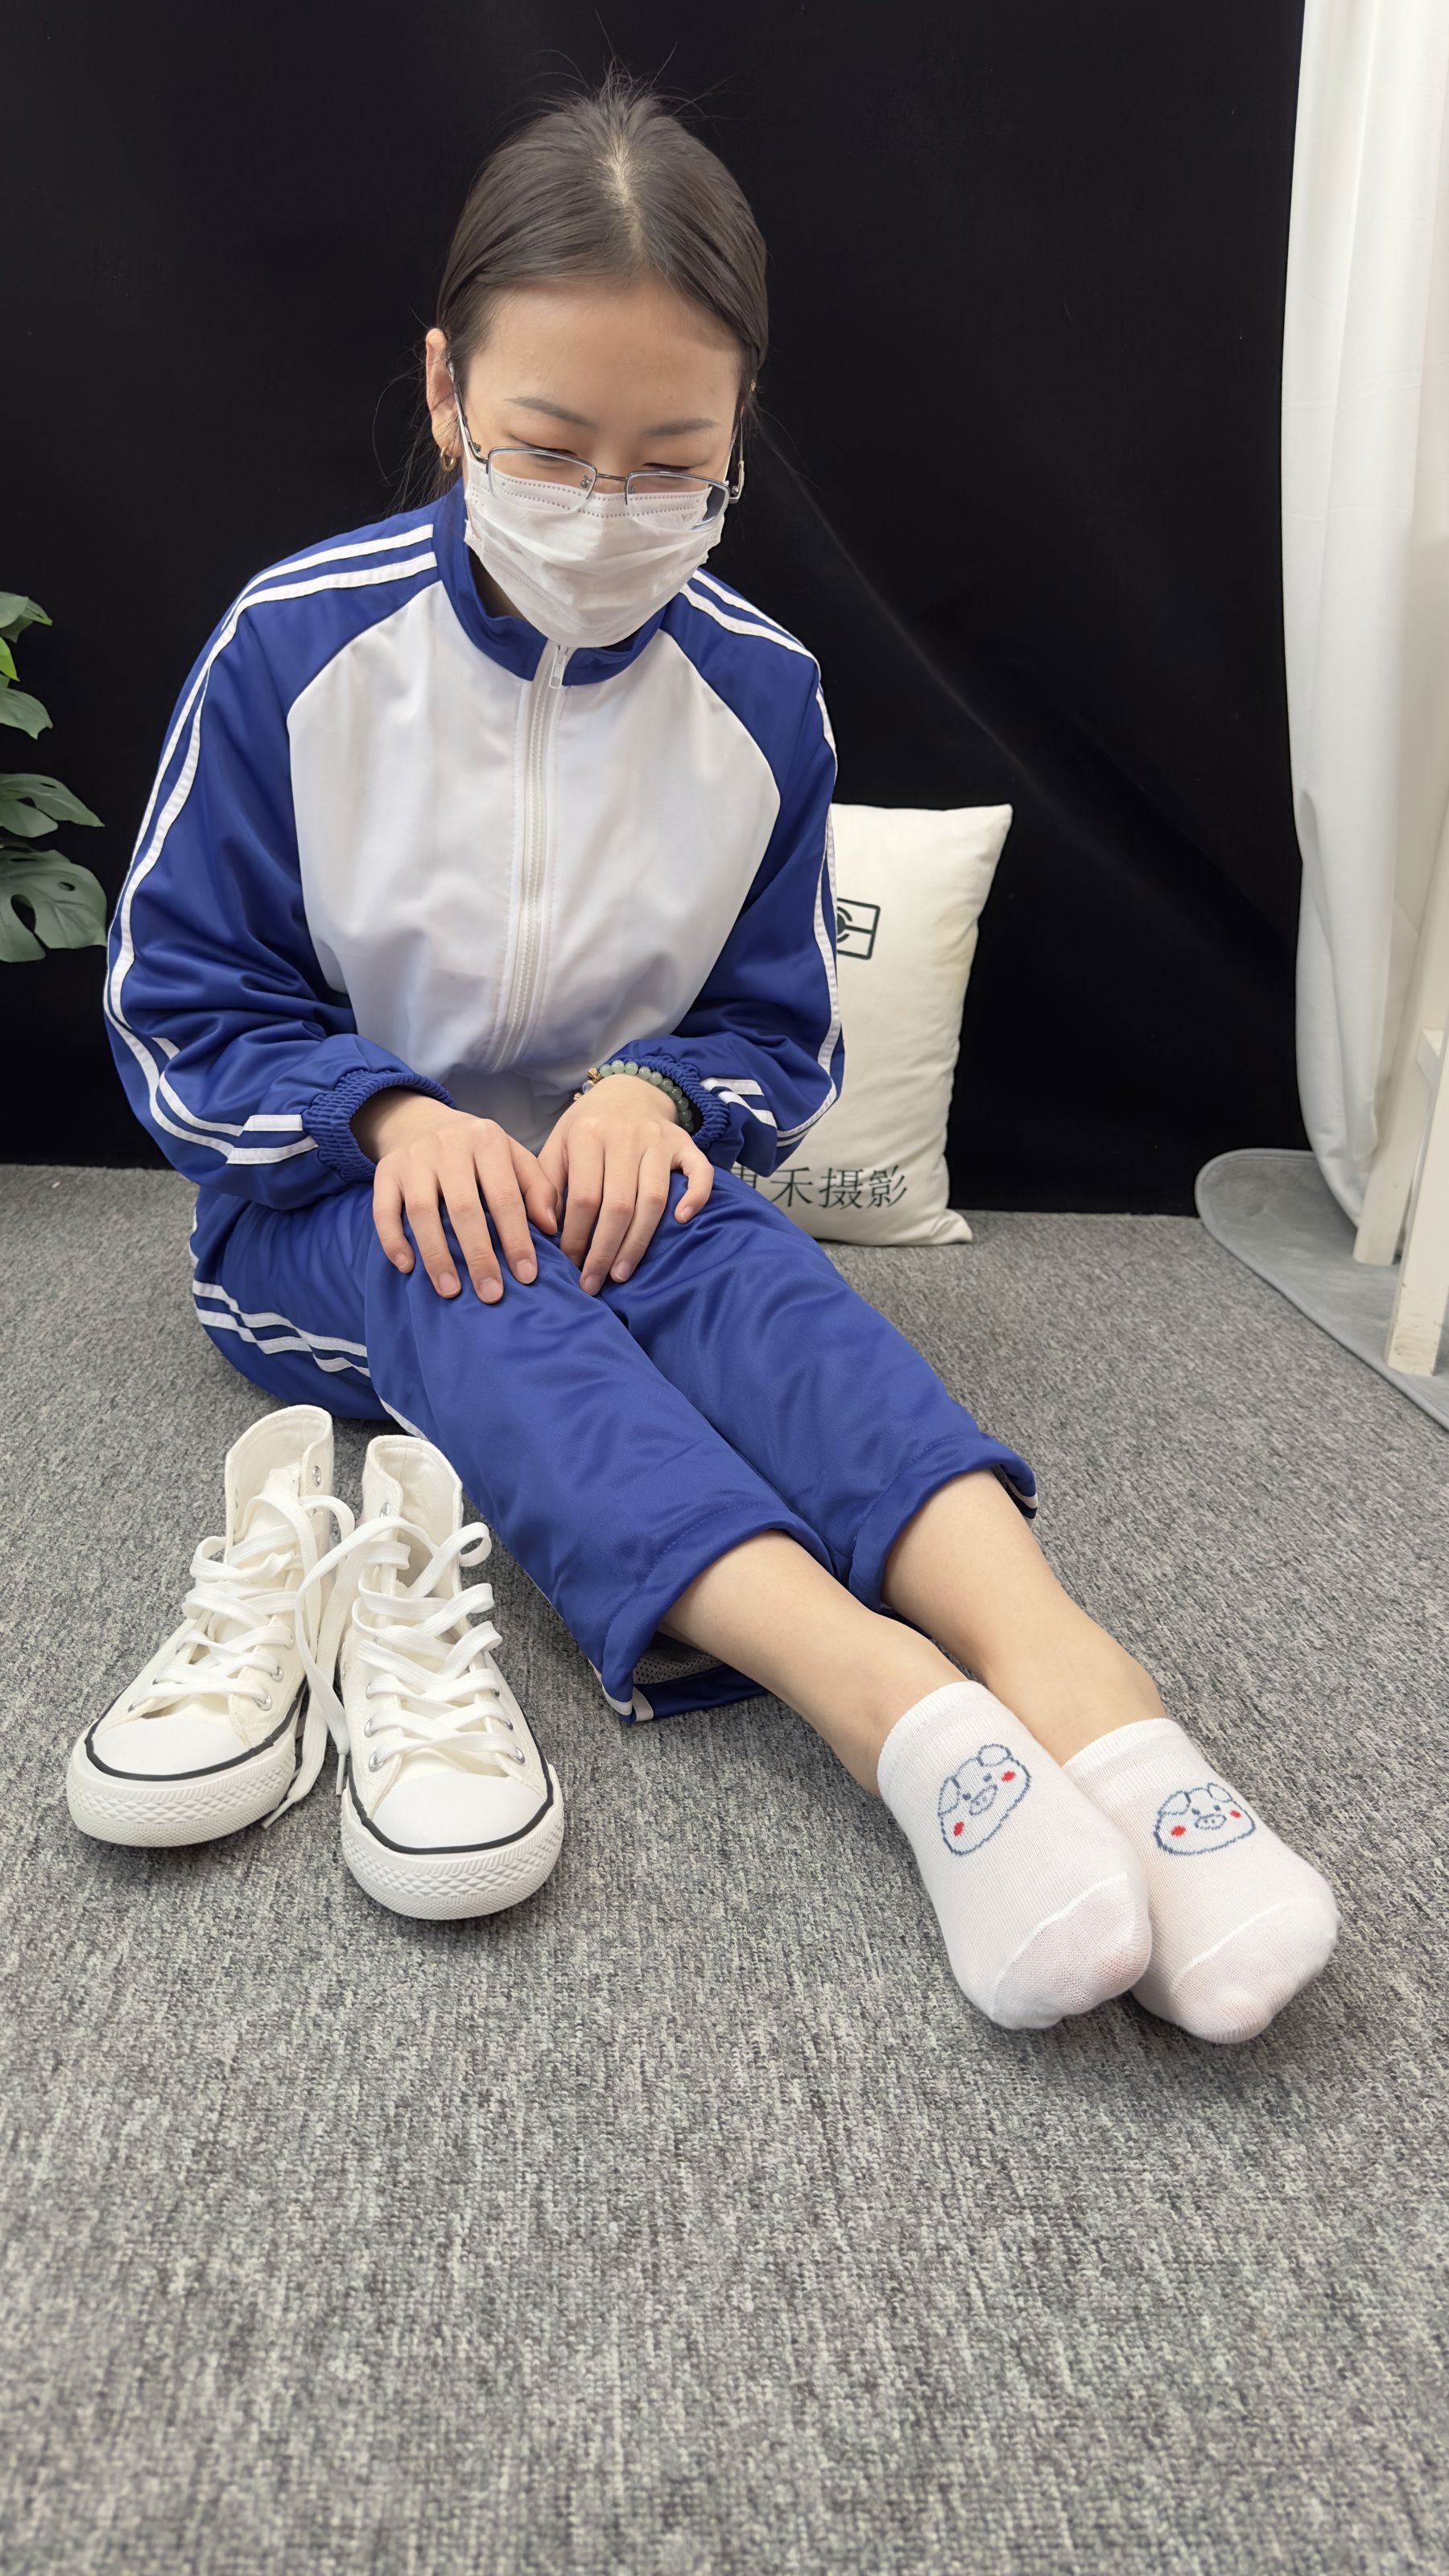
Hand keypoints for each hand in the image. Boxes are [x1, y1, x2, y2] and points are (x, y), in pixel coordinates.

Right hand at [351, 1091, 560, 1301]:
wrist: (423, 1122)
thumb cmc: (479, 1153)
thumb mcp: (514, 1158)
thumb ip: (538, 1189)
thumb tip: (550, 1227)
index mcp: (487, 1139)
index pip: (505, 1196)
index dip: (516, 1238)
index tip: (526, 1276)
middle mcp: (448, 1145)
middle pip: (464, 1207)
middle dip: (478, 1255)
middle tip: (491, 1294)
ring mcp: (413, 1158)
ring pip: (421, 1211)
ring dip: (436, 1255)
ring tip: (450, 1291)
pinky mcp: (384, 1171)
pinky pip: (383, 1210)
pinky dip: (393, 1240)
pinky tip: (407, 1268)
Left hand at [535, 1072, 714, 1292]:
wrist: (626, 1092)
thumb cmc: (586, 1130)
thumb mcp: (556, 1147)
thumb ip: (545, 1185)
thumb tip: (545, 1229)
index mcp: (588, 1135)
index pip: (583, 1197)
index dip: (576, 1237)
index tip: (569, 1265)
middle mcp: (626, 1136)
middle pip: (619, 1205)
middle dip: (605, 1251)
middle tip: (593, 1282)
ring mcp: (659, 1139)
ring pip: (654, 1199)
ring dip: (639, 1242)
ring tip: (622, 1274)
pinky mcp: (685, 1143)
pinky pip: (699, 1172)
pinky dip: (696, 1196)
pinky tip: (682, 1221)